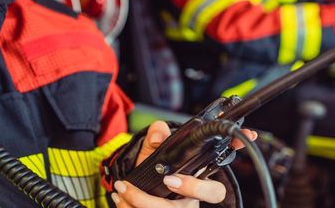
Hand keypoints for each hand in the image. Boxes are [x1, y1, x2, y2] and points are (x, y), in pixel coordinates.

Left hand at [111, 121, 257, 206]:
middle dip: (156, 200)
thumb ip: (158, 134)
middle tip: (144, 185)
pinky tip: (119, 198)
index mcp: (197, 185)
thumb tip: (158, 138)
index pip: (215, 191)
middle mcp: (189, 204)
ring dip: (136, 204)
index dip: (196, 188)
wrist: (140, 186)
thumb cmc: (154, 169)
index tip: (170, 179)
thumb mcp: (155, 149)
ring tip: (121, 189)